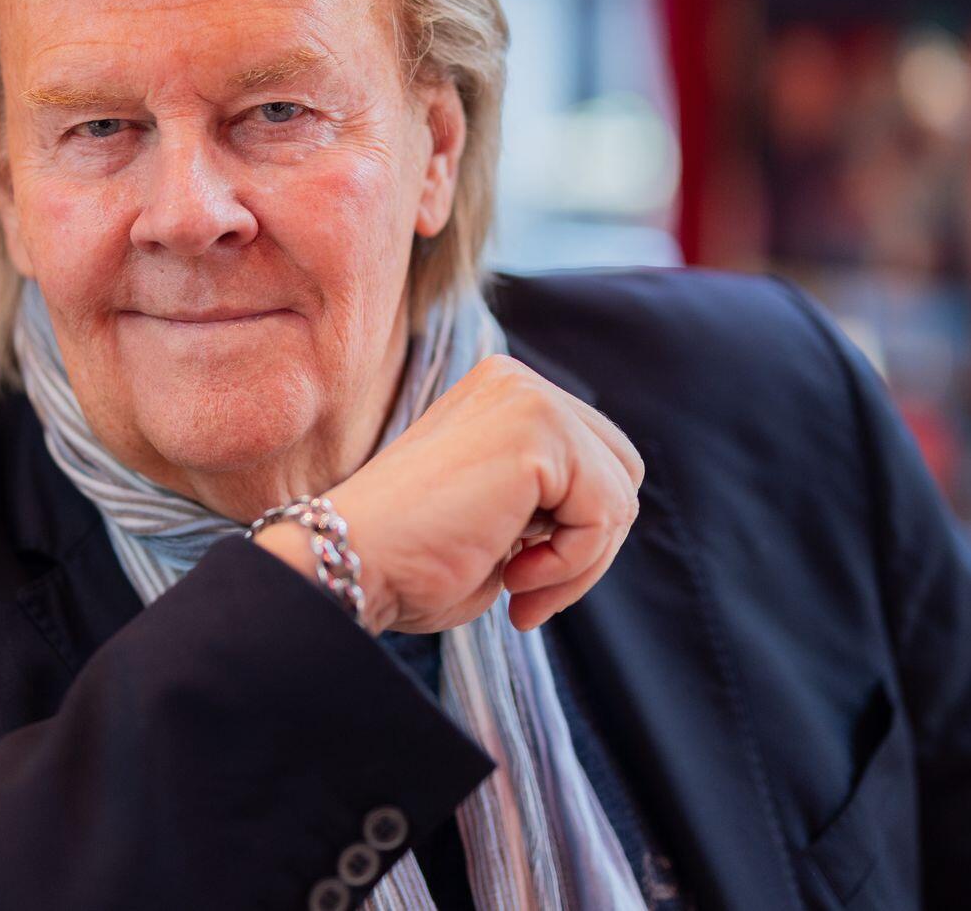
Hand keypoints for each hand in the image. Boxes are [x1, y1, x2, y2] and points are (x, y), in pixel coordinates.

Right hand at [254, 354, 642, 634]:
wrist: (350, 558)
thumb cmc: (409, 558)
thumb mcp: (494, 515)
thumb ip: (547, 498)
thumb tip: (614, 513)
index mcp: (502, 395)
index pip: (595, 462)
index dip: (574, 534)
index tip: (518, 577)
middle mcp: (517, 381)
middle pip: (621, 470)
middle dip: (588, 545)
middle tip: (526, 589)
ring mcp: (529, 397)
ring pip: (621, 494)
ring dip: (579, 563)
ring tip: (516, 584)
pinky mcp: (539, 428)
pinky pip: (607, 513)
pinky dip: (571, 565)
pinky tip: (513, 574)